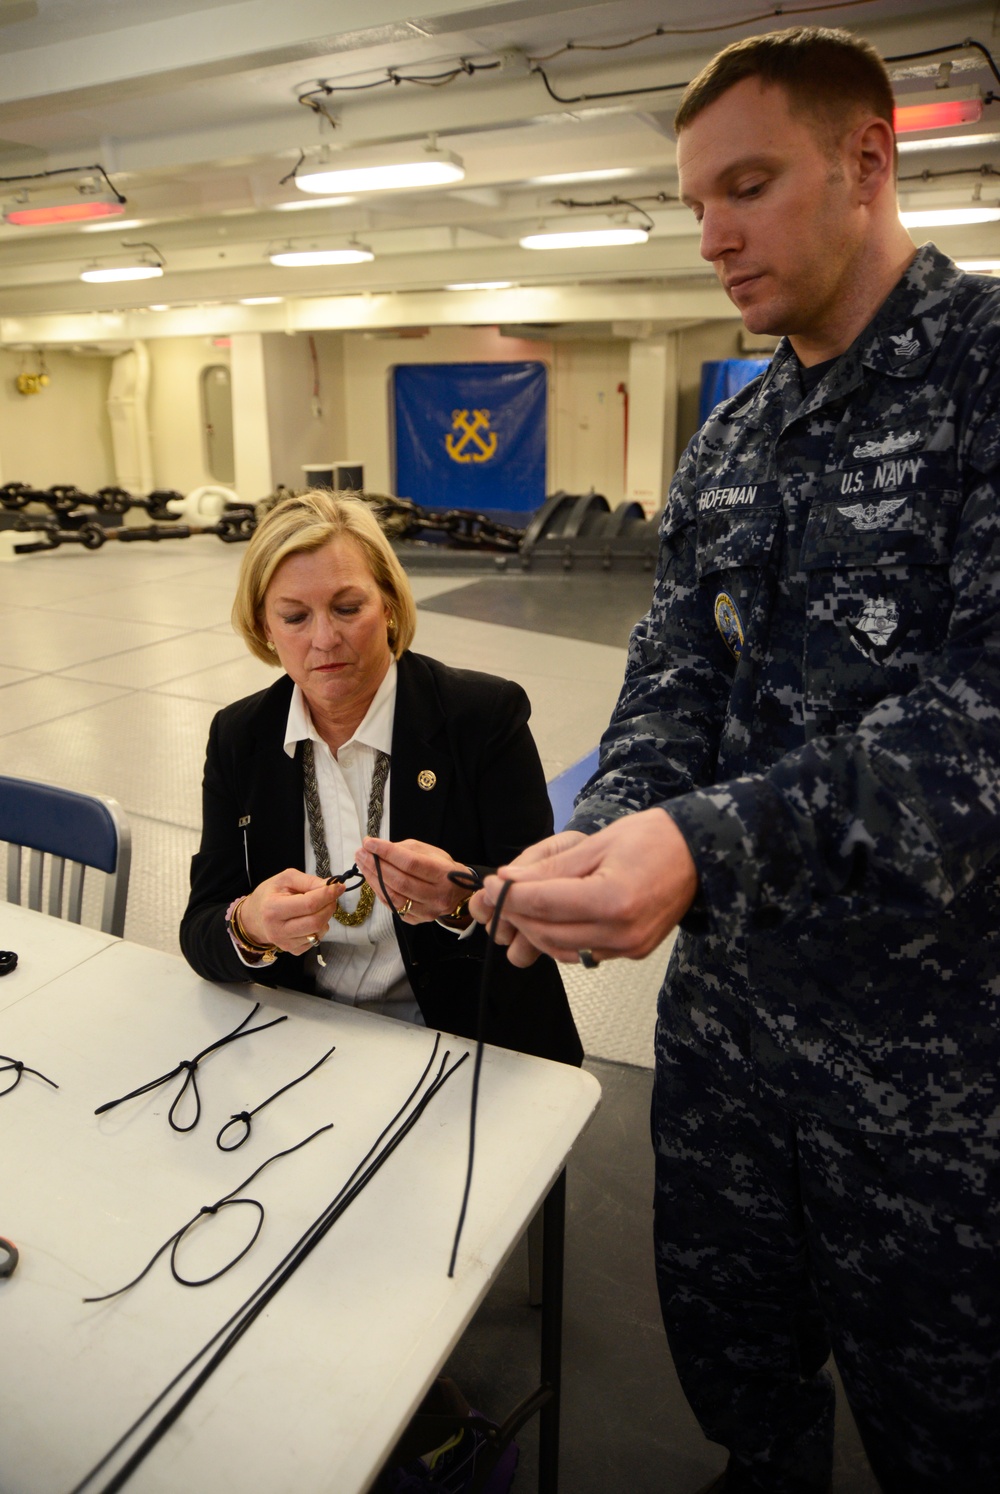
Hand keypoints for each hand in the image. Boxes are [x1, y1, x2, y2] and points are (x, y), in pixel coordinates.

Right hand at [237, 868, 342, 954]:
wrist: (254, 918)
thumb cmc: (270, 894)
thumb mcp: (285, 879)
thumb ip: (308, 881)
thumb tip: (330, 886)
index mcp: (273, 909)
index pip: (309, 904)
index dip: (328, 895)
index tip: (339, 886)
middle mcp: (278, 930)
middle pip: (316, 921)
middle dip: (329, 906)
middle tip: (331, 896)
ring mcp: (286, 944)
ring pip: (319, 932)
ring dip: (325, 917)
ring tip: (317, 907)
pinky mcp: (293, 951)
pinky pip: (316, 940)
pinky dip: (319, 927)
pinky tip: (310, 919)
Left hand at [355, 837, 473, 922]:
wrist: (458, 893)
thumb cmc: (441, 868)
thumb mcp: (430, 852)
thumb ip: (404, 850)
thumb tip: (376, 847)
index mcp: (444, 874)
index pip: (411, 863)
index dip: (387, 852)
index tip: (370, 843)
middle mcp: (437, 896)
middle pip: (400, 881)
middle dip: (376, 865)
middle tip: (361, 853)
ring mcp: (427, 911)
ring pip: (394, 897)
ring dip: (373, 879)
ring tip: (362, 865)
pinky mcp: (417, 920)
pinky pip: (393, 907)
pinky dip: (379, 892)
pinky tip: (372, 879)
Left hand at [478, 809, 697, 967]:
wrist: (699, 854)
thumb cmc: (652, 838)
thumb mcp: (596, 844)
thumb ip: (550, 869)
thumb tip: (507, 882)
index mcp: (612, 899)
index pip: (544, 905)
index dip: (510, 896)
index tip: (491, 883)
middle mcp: (621, 932)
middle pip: (548, 932)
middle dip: (518, 915)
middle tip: (500, 895)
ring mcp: (628, 947)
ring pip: (561, 948)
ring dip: (536, 930)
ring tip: (522, 906)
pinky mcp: (632, 952)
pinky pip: (583, 952)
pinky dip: (560, 938)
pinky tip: (552, 918)